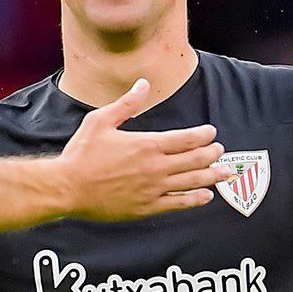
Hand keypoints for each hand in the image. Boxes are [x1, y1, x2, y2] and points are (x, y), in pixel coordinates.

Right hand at [53, 78, 231, 219]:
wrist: (67, 188)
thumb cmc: (81, 154)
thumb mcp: (100, 121)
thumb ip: (126, 104)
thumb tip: (143, 84)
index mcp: (147, 144)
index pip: (187, 138)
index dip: (204, 135)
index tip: (211, 133)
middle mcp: (155, 167)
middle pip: (196, 160)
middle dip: (212, 154)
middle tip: (220, 151)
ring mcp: (153, 189)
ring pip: (193, 182)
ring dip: (212, 176)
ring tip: (225, 173)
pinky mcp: (146, 207)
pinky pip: (179, 204)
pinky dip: (196, 199)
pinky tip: (206, 196)